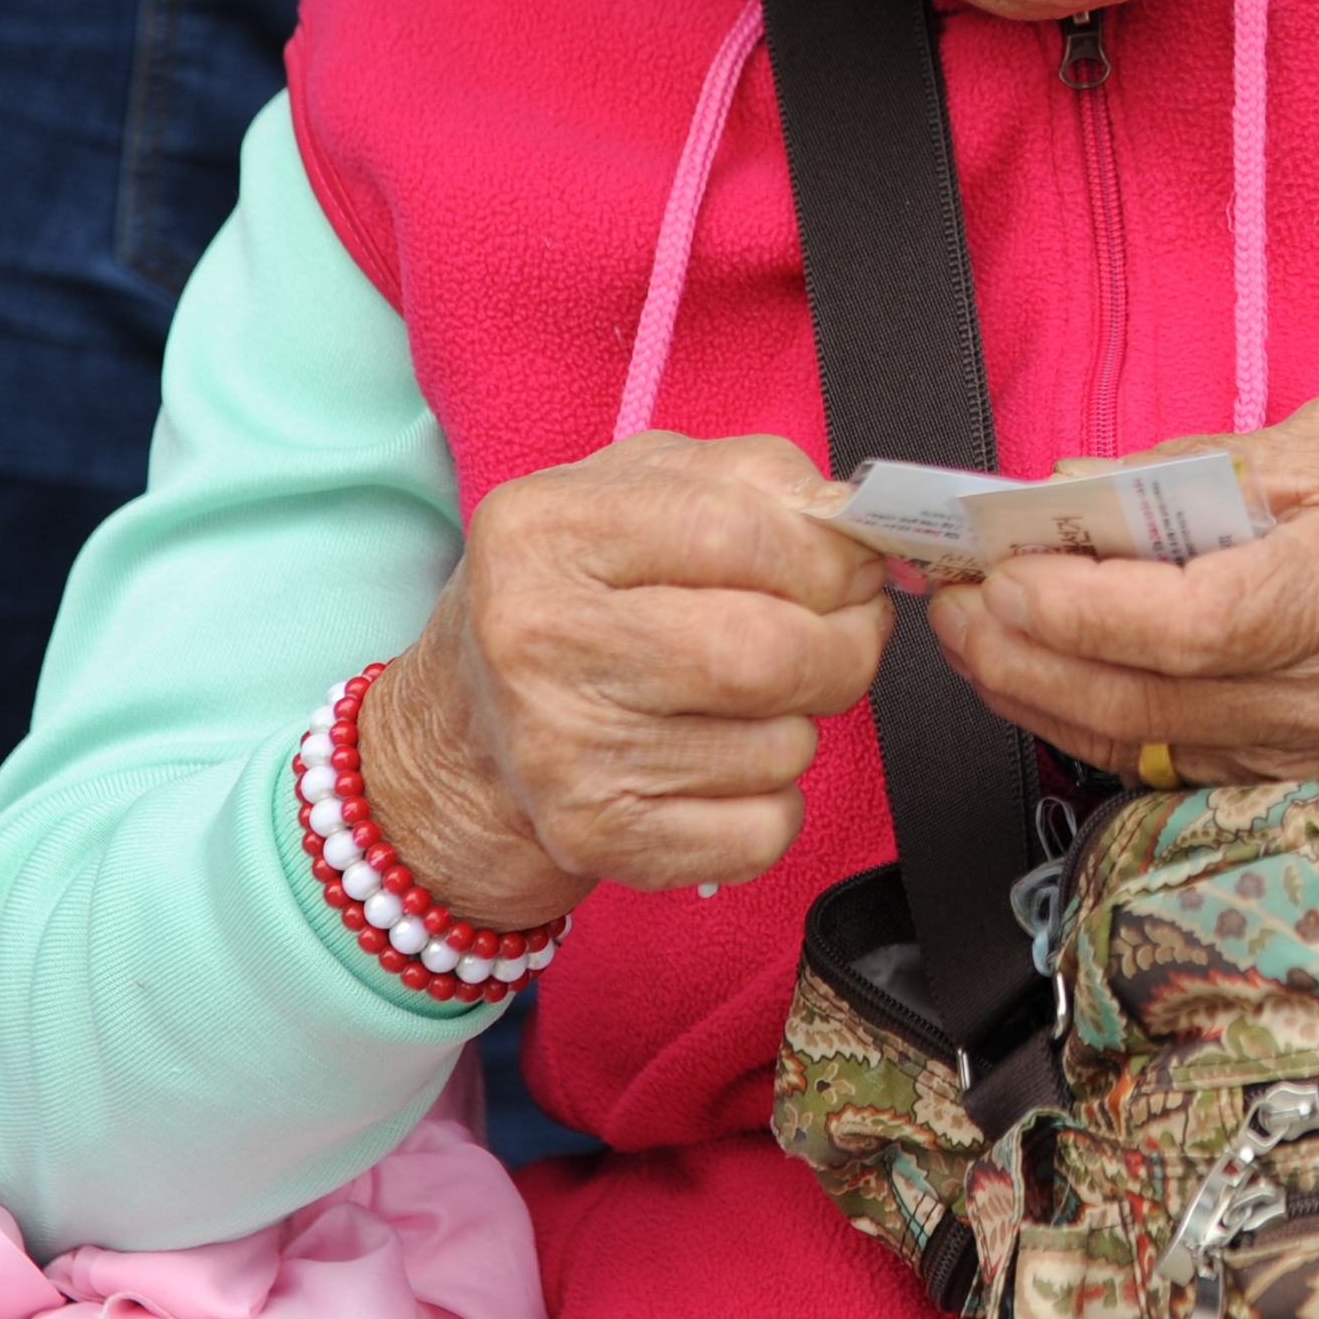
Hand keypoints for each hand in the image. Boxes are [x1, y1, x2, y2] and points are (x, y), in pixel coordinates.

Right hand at [357, 432, 893, 927]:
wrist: (463, 739)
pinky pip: (764, 830)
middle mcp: (539, 639)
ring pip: (781, 746)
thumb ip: (756, 480)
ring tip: (752, 701)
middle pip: (765, 652)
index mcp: (547, 530)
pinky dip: (777, 801)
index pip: (734, 531)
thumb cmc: (577, 598)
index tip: (855, 567)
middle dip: (846, 647)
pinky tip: (724, 767)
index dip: (829, 555)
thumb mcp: (639, 493)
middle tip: (849, 634)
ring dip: (804, 723)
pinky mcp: (596, 838)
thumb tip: (854, 522)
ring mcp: (563, 751)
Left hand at [925, 395, 1318, 787]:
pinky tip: (1040, 675)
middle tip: (951, 598)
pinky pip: (1167, 761)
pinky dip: (1086, 720)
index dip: (1079, 603)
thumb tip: (1072, 491)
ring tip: (971, 631)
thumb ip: (1198, 469)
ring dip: (1033, 691)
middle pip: (1141, 699)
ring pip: (1138, 744)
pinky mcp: (1295, 783)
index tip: (1002, 566)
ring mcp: (1316, 756)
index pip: (1193, 620)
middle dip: (1020, 651)